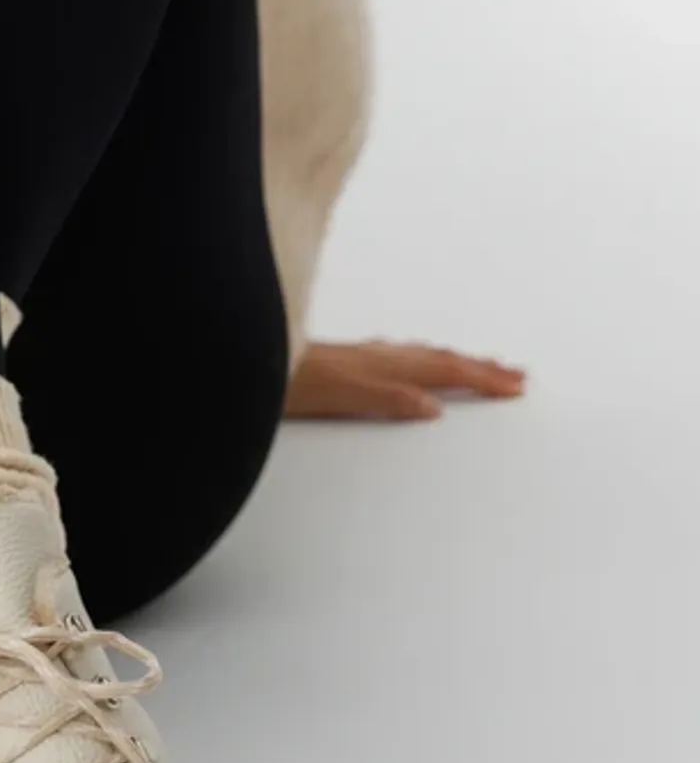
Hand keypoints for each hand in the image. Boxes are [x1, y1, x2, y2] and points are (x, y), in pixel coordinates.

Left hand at [285, 338, 525, 420]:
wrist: (248, 360)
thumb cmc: (287, 383)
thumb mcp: (340, 397)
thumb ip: (387, 398)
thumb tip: (433, 406)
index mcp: (384, 366)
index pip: (446, 371)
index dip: (482, 379)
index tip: (516, 386)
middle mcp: (378, 356)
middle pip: (440, 360)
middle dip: (480, 367)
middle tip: (515, 375)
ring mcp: (363, 357)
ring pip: (422, 356)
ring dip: (456, 362)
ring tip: (480, 365)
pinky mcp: (346, 362)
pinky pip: (400, 357)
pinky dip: (422, 361)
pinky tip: (414, 363)